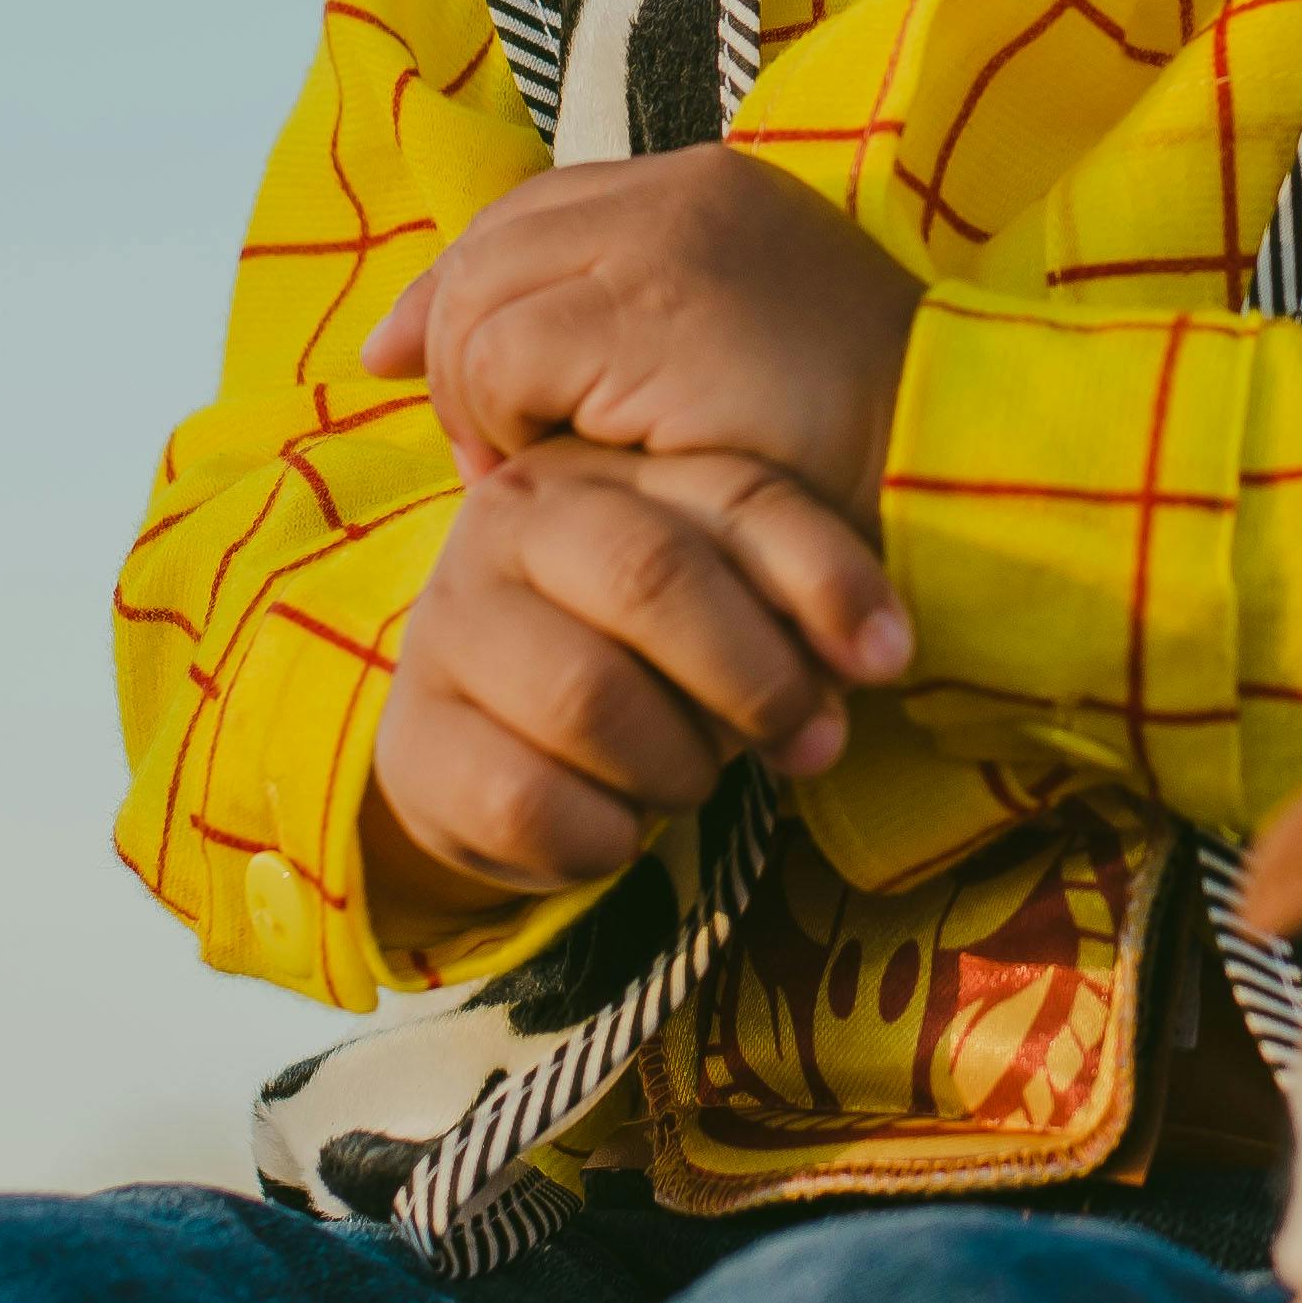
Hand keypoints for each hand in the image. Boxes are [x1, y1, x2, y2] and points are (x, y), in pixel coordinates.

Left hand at [365, 148, 925, 516]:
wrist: (959, 459)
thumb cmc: (847, 444)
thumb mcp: (725, 363)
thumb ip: (613, 333)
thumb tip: (431, 354)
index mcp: (707, 188)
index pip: (530, 208)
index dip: (452, 284)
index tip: (402, 361)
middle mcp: (681, 191)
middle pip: (489, 246)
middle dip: (450, 351)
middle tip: (486, 457)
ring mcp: (667, 242)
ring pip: (479, 299)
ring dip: (475, 399)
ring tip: (525, 474)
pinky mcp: (651, 311)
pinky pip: (505, 357)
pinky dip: (503, 421)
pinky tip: (554, 471)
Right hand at [366, 440, 916, 917]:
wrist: (501, 734)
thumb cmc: (648, 647)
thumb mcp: (731, 597)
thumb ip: (799, 596)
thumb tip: (877, 655)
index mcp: (605, 464)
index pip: (735, 495)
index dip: (825, 578)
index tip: (889, 659)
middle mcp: (509, 521)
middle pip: (652, 574)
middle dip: (754, 679)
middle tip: (804, 741)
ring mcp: (447, 628)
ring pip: (588, 695)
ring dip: (677, 764)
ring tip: (691, 776)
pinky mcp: (411, 742)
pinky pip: (526, 802)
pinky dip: (602, 838)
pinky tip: (616, 827)